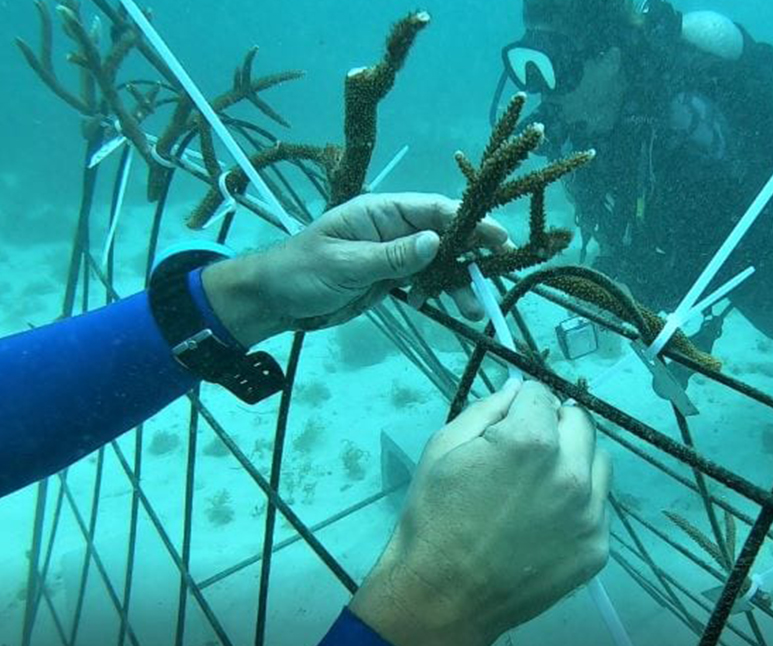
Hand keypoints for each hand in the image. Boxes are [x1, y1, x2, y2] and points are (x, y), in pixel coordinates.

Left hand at [201, 192, 509, 346]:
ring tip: (474, 310)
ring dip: (458, 283)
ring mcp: (393, 252)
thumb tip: (436, 242)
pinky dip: (436, 293)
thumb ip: (391, 256)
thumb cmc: (301, 272)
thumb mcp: (345, 265)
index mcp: (380, 211)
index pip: (433, 209)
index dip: (469, 221)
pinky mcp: (390, 276)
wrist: (274, 300)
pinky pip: (424, 280)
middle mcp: (392, 227)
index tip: (498, 238)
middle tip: (497, 278)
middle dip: (472, 256)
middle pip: (445, 235)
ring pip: (439, 262)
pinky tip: (436, 307)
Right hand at [351, 381, 611, 645]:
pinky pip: (598, 506)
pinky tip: (546, 521)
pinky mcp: (597, 547)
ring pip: (598, 462)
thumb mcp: (444, 447)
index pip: (541, 394)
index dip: (520, 405)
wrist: (442, 597)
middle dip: (553, 426)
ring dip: (574, 461)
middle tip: (525, 451)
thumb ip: (488, 409)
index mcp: (532, 440)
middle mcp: (572, 472)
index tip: (506, 425)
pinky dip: (578, 504)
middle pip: (579, 422)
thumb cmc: (434, 518)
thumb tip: (520, 389)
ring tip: (539, 486)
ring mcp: (590, 513)